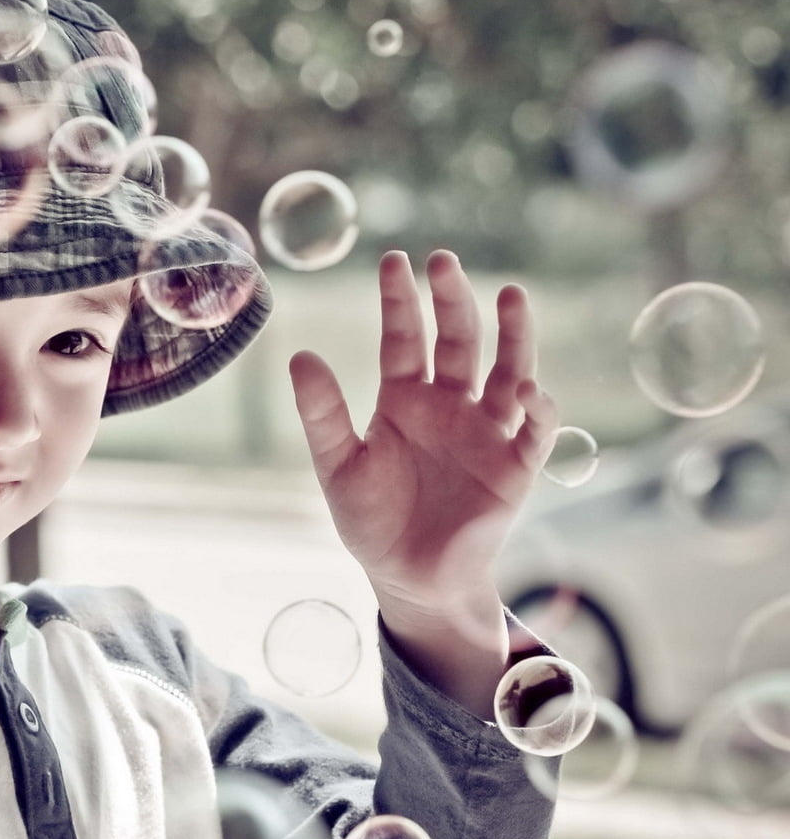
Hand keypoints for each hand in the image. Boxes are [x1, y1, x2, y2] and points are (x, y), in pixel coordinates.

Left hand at [288, 250, 559, 615]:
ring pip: (508, 371)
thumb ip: (322, 414)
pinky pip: (535, 430)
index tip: (394, 261)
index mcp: (404, 400)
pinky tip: (528, 389)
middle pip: (458, 341)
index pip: (405, 338)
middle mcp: (449, 406)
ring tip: (513, 295)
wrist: (410, 578)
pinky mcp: (515, 466)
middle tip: (444, 261)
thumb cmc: (372, 521)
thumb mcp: (338, 465)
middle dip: (453, 300)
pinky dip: (538, 408)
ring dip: (514, 335)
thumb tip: (300, 355)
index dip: (400, 301)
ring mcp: (486, 432)